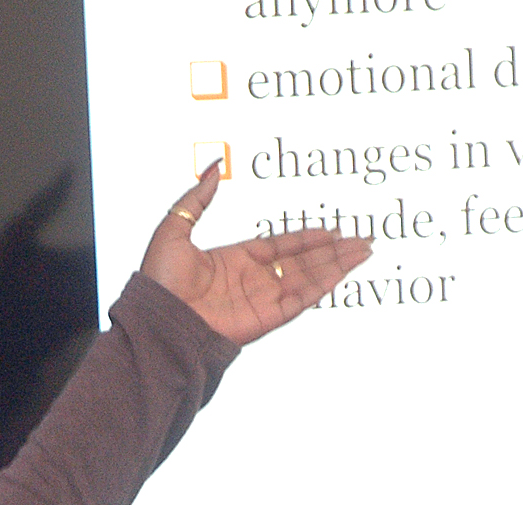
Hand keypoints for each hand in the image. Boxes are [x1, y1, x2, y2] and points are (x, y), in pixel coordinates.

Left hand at [140, 161, 372, 345]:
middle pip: (302, 262)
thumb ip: (198, 198)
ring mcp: (261, 300)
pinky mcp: (267, 318)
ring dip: (337, 264)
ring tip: (363, 251)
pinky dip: (324, 285)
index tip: (331, 230)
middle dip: (333, 250)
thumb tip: (213, 166)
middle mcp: (252, 281)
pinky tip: (343, 271)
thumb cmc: (159, 281)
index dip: (306, 238)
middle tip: (360, 239)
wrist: (158, 320)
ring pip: (308, 278)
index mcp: (233, 261)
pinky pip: (302, 299)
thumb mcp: (175, 226)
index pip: (280, 246)